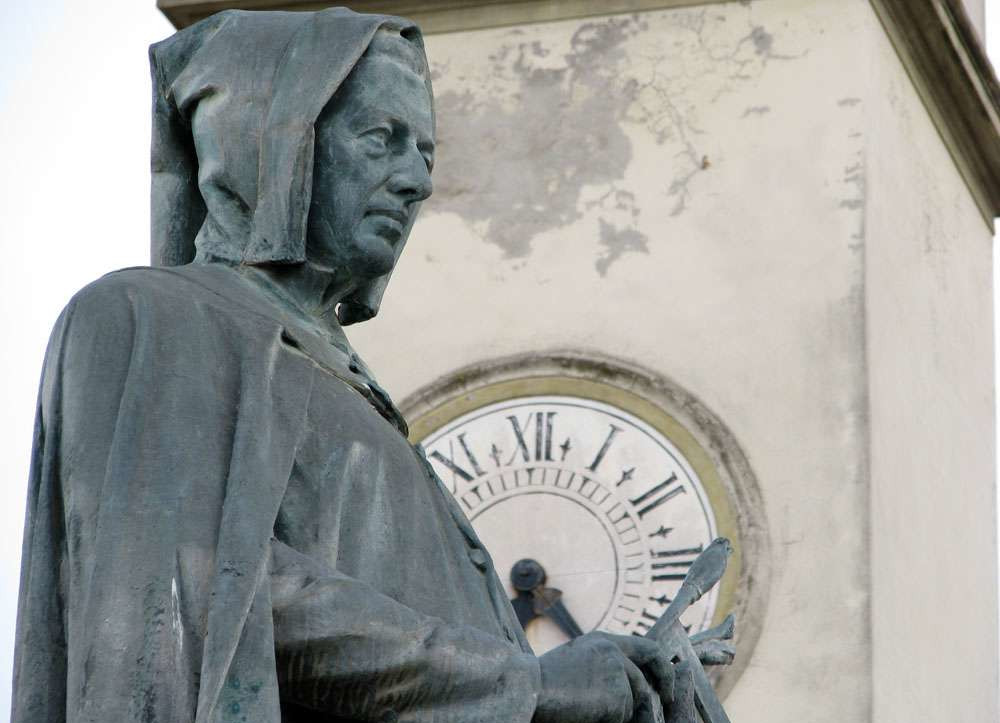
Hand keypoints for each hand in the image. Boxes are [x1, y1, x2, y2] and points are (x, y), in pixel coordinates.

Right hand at [533, 631, 674, 722]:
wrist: (528, 689)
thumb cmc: (544, 683)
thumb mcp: (578, 664)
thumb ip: (604, 666)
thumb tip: (634, 685)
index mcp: (603, 641)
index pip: (646, 647)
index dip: (661, 664)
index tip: (665, 681)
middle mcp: (613, 649)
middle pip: (650, 670)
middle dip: (663, 686)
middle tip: (668, 701)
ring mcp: (616, 668)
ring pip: (636, 697)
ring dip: (621, 709)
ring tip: (589, 707)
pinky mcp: (616, 690)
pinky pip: (623, 713)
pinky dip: (610, 719)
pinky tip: (586, 712)